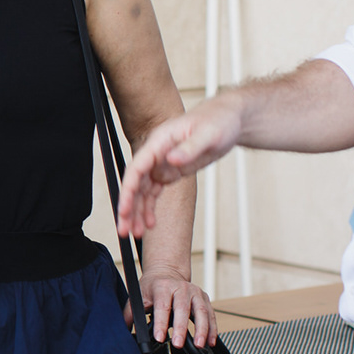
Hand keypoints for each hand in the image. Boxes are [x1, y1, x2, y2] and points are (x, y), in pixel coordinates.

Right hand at [117, 100, 242, 237]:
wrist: (228, 120)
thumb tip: (172, 160)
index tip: (124, 210)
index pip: (137, 168)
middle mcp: (155, 153)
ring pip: (142, 192)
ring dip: (137, 213)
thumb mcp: (209, 134)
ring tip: (135, 233)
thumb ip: (190, 148)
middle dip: (128, 208)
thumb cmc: (219, 121)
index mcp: (160, 141)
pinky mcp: (169, 172)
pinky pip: (153, 194)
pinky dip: (149, 209)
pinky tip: (150, 223)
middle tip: (124, 231)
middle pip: (135, 184)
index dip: (128, 190)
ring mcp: (161, 164)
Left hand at [137, 267, 213, 347]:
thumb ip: (130, 313)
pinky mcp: (204, 298)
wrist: (166, 273)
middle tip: (178, 344)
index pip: (162, 306)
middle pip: (183, 309)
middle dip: (181, 328)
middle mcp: (181, 287)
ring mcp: (195, 292)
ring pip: (201, 311)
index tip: (159, 337)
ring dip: (202, 329)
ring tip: (199, 345)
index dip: (160, 322)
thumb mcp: (139, 296)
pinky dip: (212, 329)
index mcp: (163, 287)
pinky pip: (211, 314)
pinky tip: (210, 341)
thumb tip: (123, 329)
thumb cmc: (152, 287)